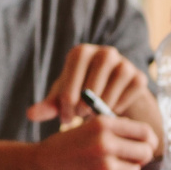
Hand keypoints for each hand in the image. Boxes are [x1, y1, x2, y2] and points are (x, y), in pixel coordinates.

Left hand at [28, 44, 148, 125]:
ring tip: (93, 116)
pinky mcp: (139, 76)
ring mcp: (124, 62)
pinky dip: (119, 104)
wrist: (108, 98)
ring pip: (116, 81)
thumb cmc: (79, 95)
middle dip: (86, 100)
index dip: (68, 97)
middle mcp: (104, 52)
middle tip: (80, 117)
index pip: (73, 71)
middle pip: (96, 74)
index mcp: (80, 53)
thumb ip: (47, 106)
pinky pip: (131, 90)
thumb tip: (30, 115)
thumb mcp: (61, 100)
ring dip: (104, 102)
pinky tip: (109, 113)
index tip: (65, 116)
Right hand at [28, 114, 159, 169]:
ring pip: (134, 169)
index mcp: (102, 124)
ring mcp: (106, 165)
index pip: (144, 132)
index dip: (147, 139)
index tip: (145, 143)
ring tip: (100, 165)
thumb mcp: (86, 128)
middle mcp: (105, 143)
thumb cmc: (63, 147)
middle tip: (128, 157)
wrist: (37, 168)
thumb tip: (148, 140)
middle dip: (140, 155)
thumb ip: (115, 131)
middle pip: (146, 152)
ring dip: (123, 169)